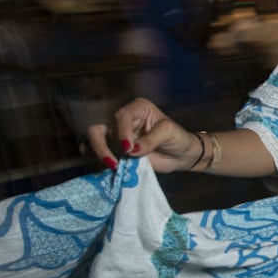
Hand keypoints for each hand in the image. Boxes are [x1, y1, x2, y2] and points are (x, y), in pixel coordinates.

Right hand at [86, 97, 200, 173]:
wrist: (181, 155)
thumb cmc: (177, 138)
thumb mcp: (169, 133)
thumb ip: (151, 139)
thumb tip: (131, 151)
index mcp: (137, 108)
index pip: (121, 116)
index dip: (122, 132)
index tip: (129, 148)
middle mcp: (124, 120)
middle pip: (99, 127)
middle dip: (101, 144)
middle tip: (112, 161)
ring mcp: (117, 135)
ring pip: (96, 142)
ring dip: (100, 154)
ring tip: (113, 166)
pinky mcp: (117, 150)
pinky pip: (102, 155)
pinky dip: (102, 161)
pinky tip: (110, 169)